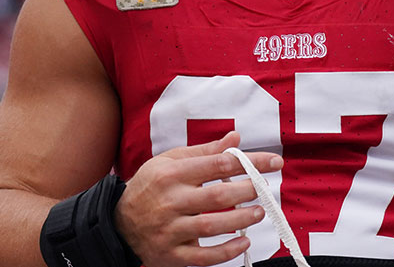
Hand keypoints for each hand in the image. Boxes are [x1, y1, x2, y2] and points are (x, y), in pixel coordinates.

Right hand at [115, 131, 284, 266]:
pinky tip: (243, 242)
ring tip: (259, 212)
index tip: (274, 162)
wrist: (118, 224)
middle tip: (265, 188)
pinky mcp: (171, 255)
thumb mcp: (170, 162)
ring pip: (213, 226)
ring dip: (242, 219)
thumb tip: (236, 138)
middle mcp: (170, 201)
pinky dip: (227, 251)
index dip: (251, 162)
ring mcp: (170, 230)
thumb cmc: (151, 187)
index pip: (219, 164)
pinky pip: (204, 256)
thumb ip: (205, 152)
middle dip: (249, 190)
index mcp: (172, 174)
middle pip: (218, 196)